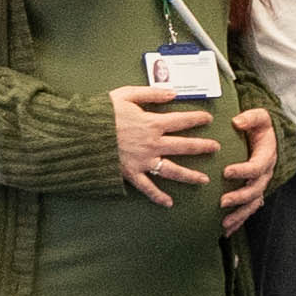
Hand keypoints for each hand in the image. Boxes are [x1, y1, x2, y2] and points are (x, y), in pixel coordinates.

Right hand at [109, 84, 217, 204]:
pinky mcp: (131, 173)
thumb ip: (151, 93)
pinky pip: (147, 187)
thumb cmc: (101, 112)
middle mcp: (152, 144)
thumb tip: (174, 92)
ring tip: (204, 180)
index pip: (181, 121)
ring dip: (190, 175)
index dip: (197, 118)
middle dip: (202, 147)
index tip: (209, 118)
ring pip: (172, 170)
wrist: (79, 133)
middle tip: (216, 148)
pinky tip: (169, 203)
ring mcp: (143, 161)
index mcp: (152, 123)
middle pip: (184, 146)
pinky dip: (158, 196)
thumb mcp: (126, 95)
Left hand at [219, 106, 278, 233]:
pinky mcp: (253, 191)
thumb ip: (250, 117)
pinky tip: (226, 231)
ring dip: (239, 215)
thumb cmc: (260, 126)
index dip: (244, 170)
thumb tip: (237, 122)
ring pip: (253, 203)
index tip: (226, 172)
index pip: (257, 166)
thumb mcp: (259, 117)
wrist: (270, 136)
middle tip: (222, 201)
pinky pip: (248, 209)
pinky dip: (238, 221)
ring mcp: (260, 184)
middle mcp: (265, 173)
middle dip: (239, 197)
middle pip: (256, 189)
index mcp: (266, 156)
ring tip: (224, 224)